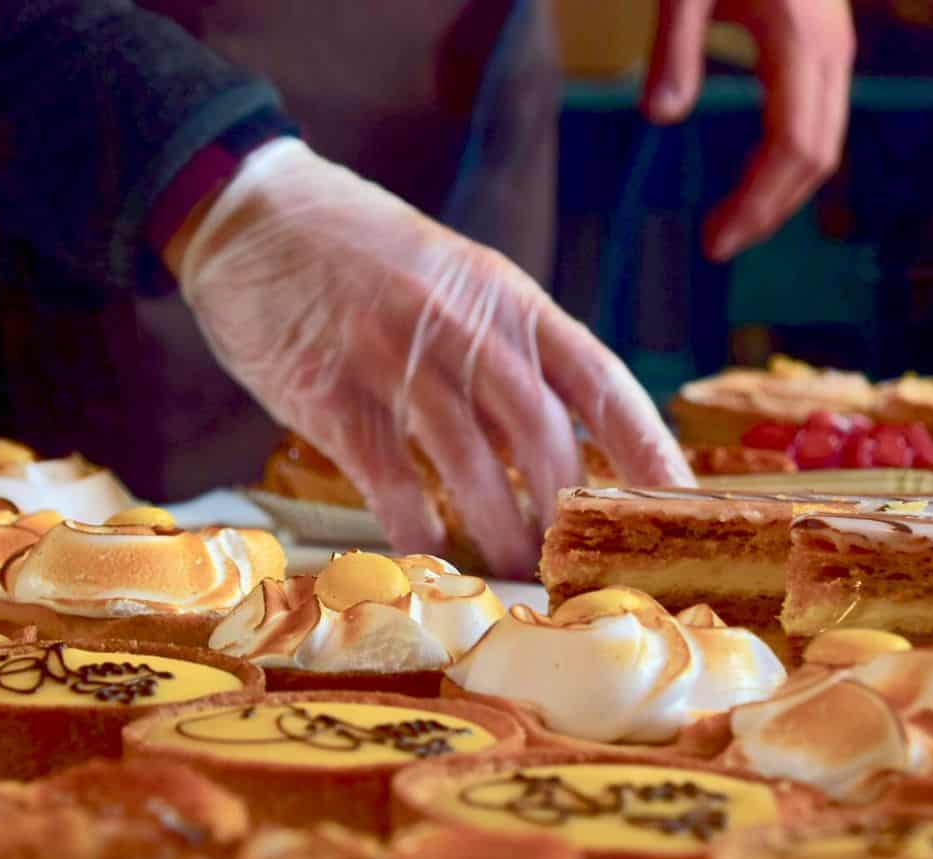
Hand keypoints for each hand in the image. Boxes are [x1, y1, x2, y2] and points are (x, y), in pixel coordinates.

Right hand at [171, 138, 692, 577]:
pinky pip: (386, 474)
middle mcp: (459, 323)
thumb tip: (554, 449)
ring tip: (513, 571)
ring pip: (468, 458)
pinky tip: (430, 552)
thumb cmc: (361, 254)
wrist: (252, 213)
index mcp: (505, 296)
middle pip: (539, 428)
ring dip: (498, 526)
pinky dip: (414, 523)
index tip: (679, 503)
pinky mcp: (330, 390)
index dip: (645, 445)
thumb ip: (502, 352)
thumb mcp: (453, 280)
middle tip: (578, 563)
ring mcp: (393, 355)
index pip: (598, 378)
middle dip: (566, 506)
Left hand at [643, 0, 854, 259]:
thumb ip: (674, 48)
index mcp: (801, 42)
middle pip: (816, 156)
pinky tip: (750, 174)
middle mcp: (831, 51)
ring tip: (732, 221)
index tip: (715, 242)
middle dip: (769, 209)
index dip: (758, 204)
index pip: (792, 149)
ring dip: (781, 190)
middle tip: (717, 244)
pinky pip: (817, 117)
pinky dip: (787, 158)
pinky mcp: (824, 42)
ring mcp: (834, 46)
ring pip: (824, 140)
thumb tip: (661, 119)